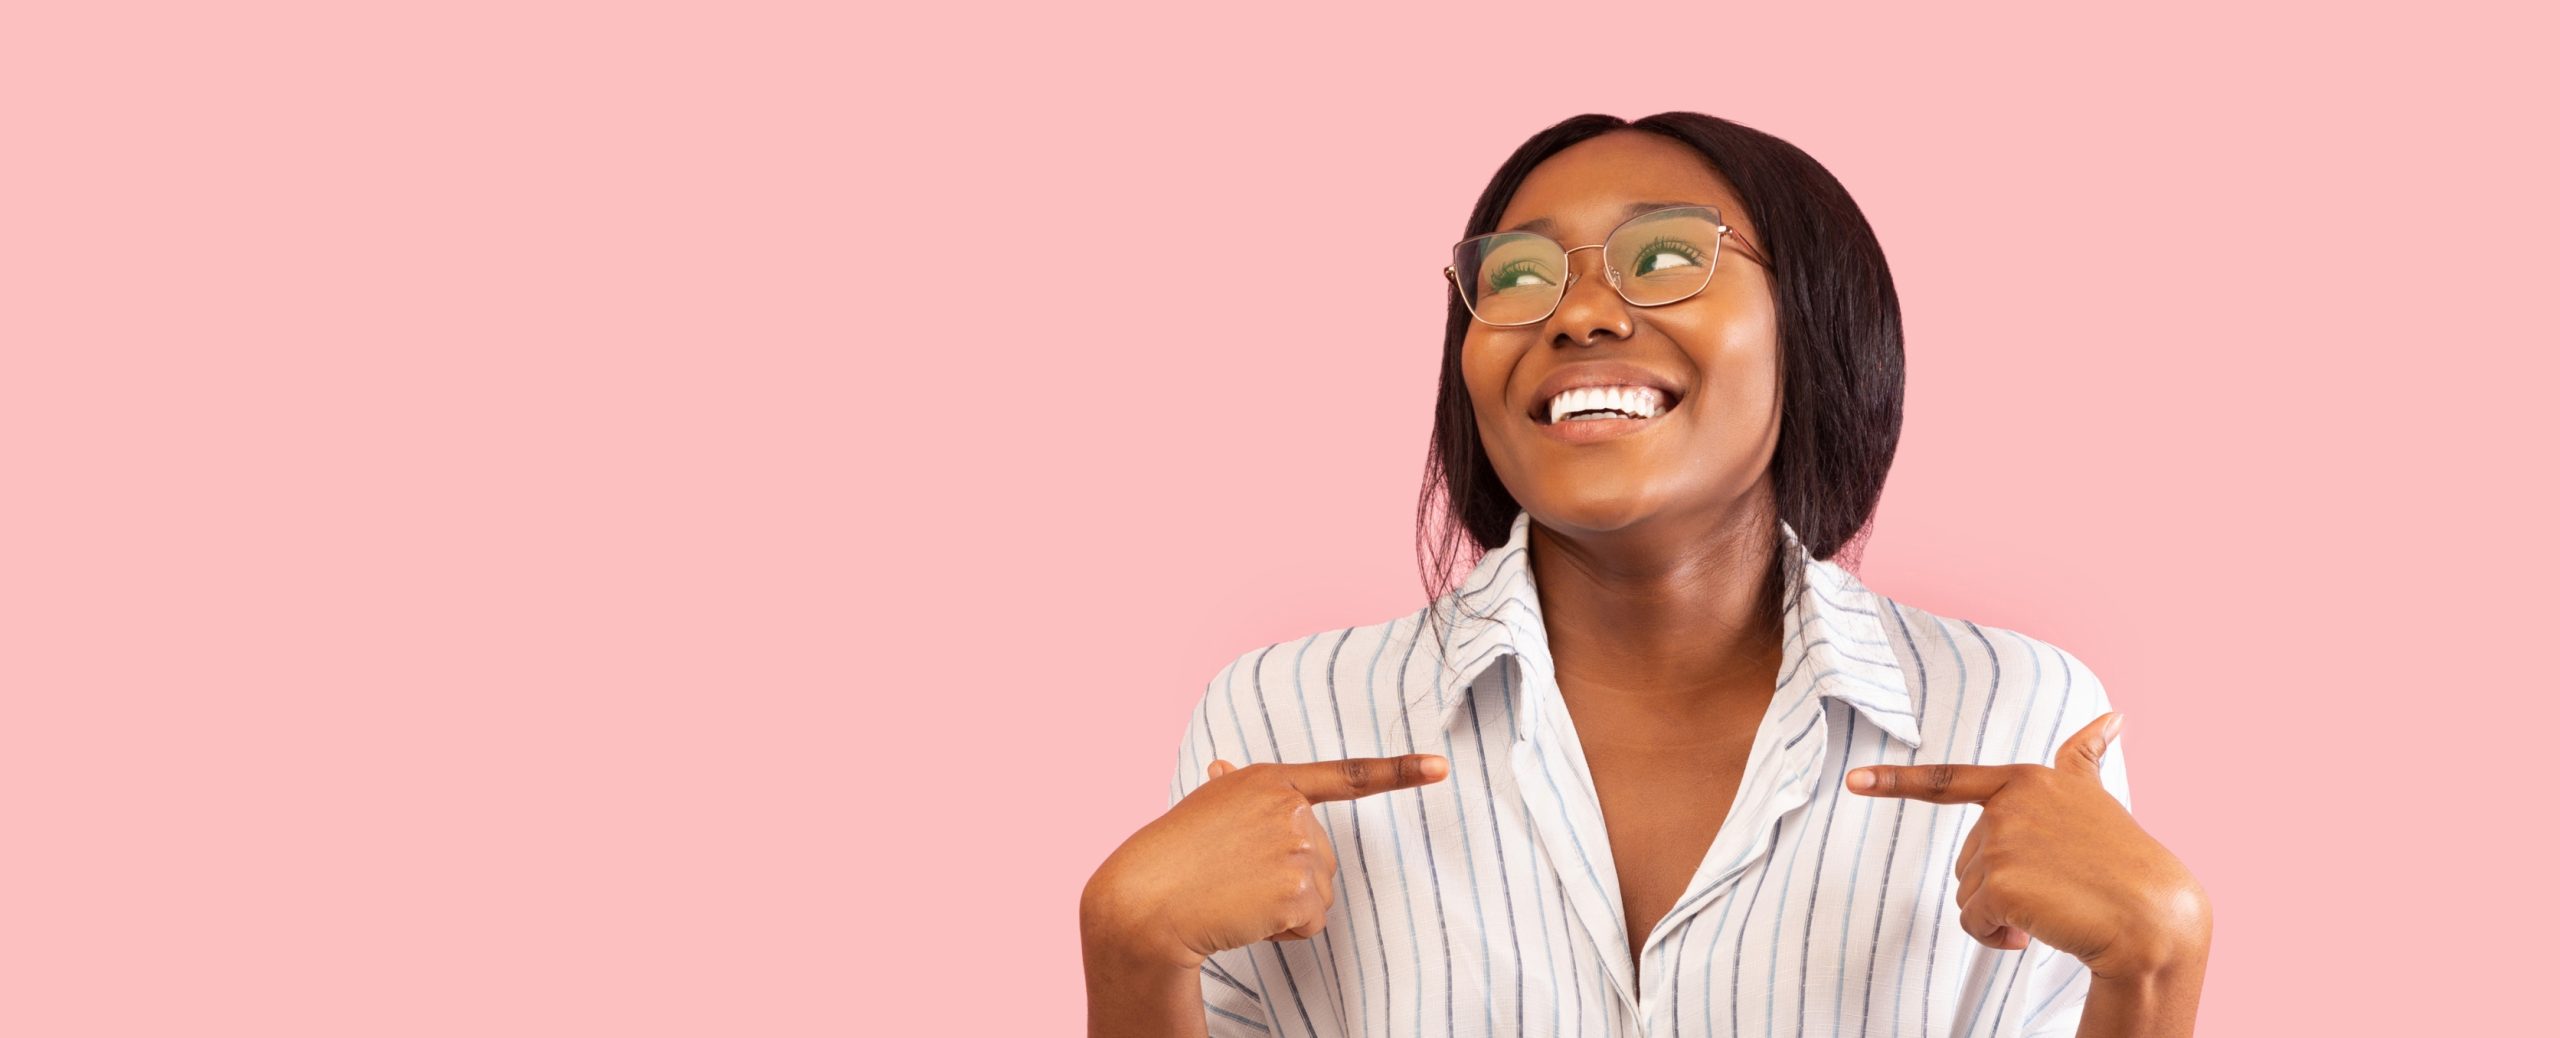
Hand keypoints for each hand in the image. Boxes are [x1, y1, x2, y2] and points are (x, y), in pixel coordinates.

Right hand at [1080, 754, 1449, 971]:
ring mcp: (1295, 843)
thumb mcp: (1202, 809)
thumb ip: (1231, 793)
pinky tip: (1245, 917)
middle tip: (1236, 880)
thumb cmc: (1168, 858)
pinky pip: (1311, 921)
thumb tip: (1222, 765)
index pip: (1346, 776)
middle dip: (1288, 880)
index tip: (1441, 767)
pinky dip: (1283, 930)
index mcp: (1268, 779)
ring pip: (1319, 892)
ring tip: (1236, 897)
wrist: (1146, 900)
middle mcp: (1289, 805)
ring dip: (1284, 907)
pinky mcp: (1297, 885)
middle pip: (1323, 857)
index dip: (1399, 771)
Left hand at [1844, 713, 2209, 979]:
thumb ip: (2084, 759)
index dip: (1895, 782)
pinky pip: (1973, 921)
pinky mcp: (2000, 882)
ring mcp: (2002, 842)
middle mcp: (2007, 805)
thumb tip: (2113, 716)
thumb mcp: (2098, 798)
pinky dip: (1997, 935)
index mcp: (2024, 781)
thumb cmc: (2125, 859)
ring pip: (1967, 892)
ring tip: (2051, 907)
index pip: (1948, 782)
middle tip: (2053, 888)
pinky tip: (2034, 931)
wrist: (2152, 914)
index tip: (1854, 782)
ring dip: (2000, 911)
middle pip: (1967, 858)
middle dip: (2000, 884)